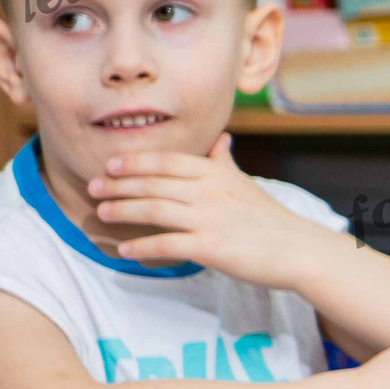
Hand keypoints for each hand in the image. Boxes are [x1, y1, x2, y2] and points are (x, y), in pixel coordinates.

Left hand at [90, 135, 335, 283]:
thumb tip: (221, 139)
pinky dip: (140, 246)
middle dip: (117, 185)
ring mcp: (209, 219)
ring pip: (153, 210)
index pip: (166, 161)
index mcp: (215, 173)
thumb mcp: (245, 182)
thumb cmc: (269, 218)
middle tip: (93, 188)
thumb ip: (224, 162)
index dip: (134, 162)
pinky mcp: (210, 248)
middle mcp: (209, 192)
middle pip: (152, 183)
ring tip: (101, 213)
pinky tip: (123, 249)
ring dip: (122, 210)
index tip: (110, 165)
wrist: (297, 249)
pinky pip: (166, 244)